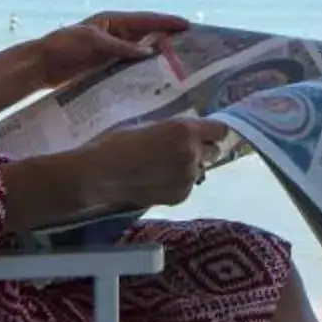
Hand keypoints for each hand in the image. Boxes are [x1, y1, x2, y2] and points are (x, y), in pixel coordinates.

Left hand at [42, 10, 189, 84]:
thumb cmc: (64, 46)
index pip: (146, 20)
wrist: (41, 65)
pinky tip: (154, 81)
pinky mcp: (106, 67)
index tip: (188, 25)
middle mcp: (116, 35)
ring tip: (178, 67)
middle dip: (167, 40)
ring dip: (157, 59)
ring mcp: (111, 51)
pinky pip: (129, 68)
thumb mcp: (94, 43)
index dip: (167, 22)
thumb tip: (150, 53)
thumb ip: (121, 48)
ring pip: (141, 54)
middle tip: (190, 49)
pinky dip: (142, 72)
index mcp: (113, 21)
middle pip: (147, 36)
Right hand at [94, 117, 227, 212]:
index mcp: (184, 131)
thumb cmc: (119, 142)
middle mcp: (192, 154)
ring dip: (190, 168)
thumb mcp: (151, 125)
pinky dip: (178, 183)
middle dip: (201, 150)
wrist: (101, 173)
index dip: (211, 132)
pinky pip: (188, 186)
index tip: (204, 134)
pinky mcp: (180, 196)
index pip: (220, 130)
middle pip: (213, 151)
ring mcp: (187, 177)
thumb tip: (190, 131)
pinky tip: (158, 180)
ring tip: (165, 167)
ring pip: (200, 170)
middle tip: (181, 150)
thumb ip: (175, 129)